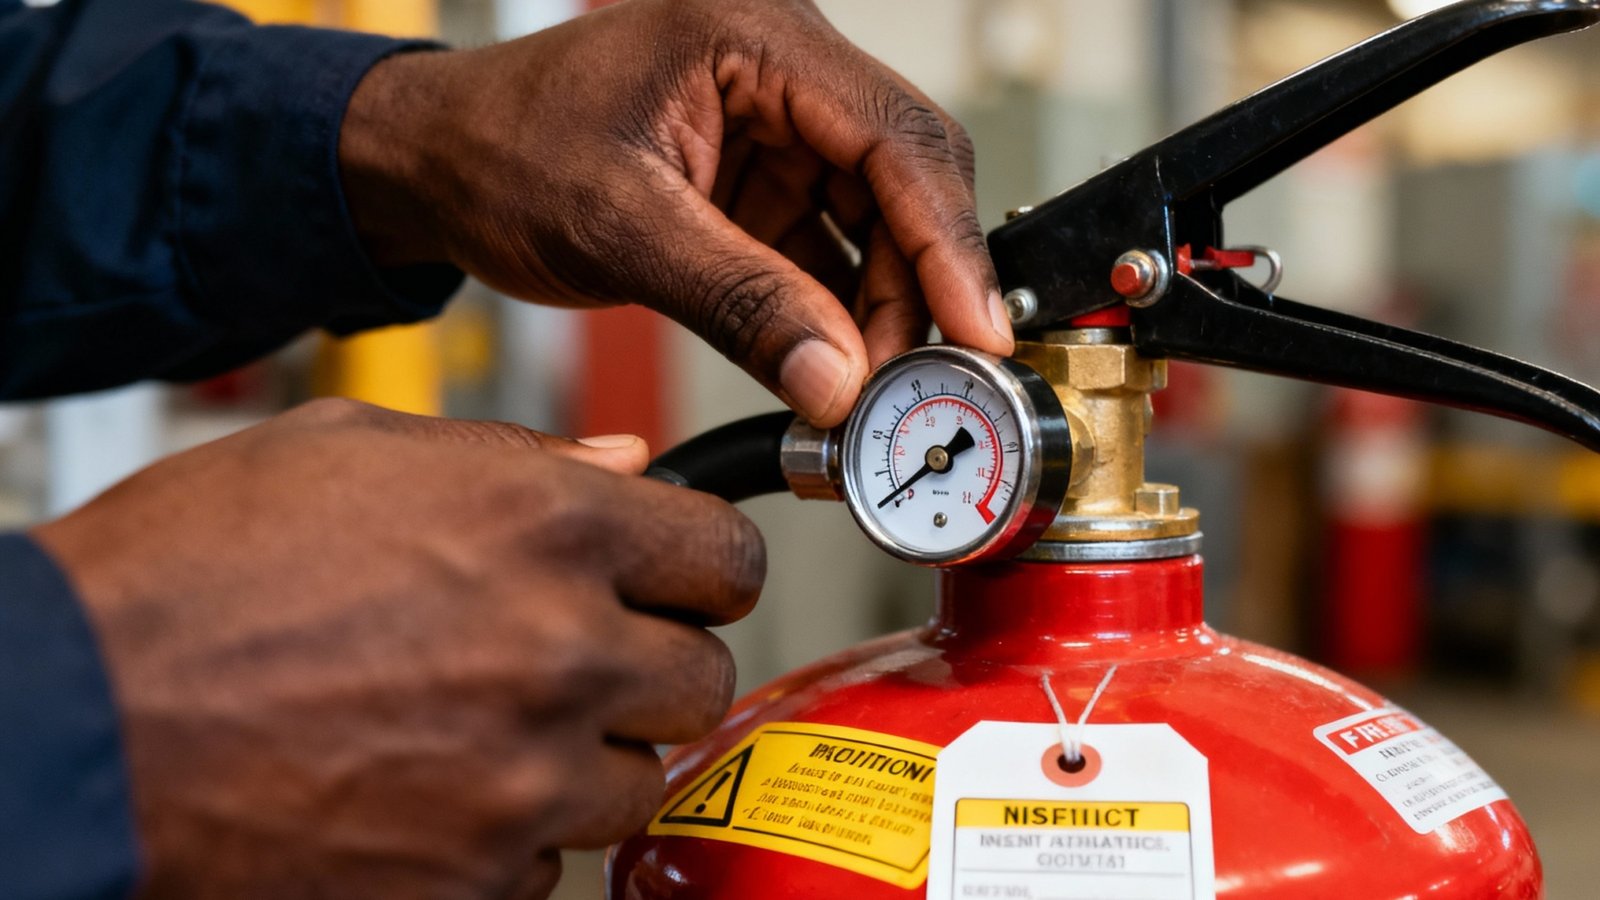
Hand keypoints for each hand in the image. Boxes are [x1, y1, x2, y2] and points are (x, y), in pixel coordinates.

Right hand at [31, 399, 763, 898]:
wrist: (77, 722)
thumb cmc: (191, 575)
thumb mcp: (350, 454)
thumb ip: (517, 458)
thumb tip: (624, 467)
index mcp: (547, 525)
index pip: (729, 556)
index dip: (700, 565)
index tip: (675, 577)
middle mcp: (561, 652)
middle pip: (702, 675)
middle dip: (648, 661)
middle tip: (572, 651)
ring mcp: (526, 780)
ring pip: (640, 776)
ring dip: (586, 751)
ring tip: (485, 719)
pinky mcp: (479, 879)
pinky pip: (554, 859)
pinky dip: (514, 830)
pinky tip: (434, 785)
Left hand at [339, 0, 1013, 427]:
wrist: (435, 162)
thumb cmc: (499, 150)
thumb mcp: (620, 227)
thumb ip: (738, 301)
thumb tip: (836, 380)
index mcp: (754, 35)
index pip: (896, 135)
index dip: (948, 240)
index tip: (977, 328)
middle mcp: (783, 71)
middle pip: (903, 181)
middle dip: (916, 287)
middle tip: (913, 382)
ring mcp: (777, 128)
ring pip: (876, 224)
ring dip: (880, 310)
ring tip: (864, 390)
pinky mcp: (761, 184)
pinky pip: (828, 250)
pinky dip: (836, 314)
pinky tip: (833, 368)